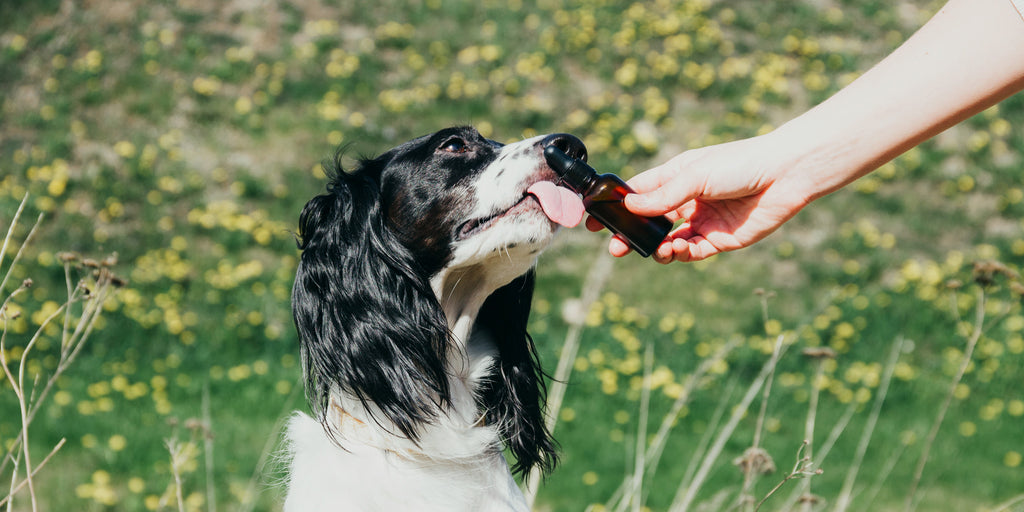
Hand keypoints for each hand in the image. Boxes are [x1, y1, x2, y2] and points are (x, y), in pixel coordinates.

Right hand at [587, 135, 811, 262]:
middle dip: (631, 235)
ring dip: (656, 248)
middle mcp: (686, 200)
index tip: (596, 220)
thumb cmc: (741, 163)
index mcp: (676, 176)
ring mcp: (701, 221)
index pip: (638, 193)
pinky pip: (691, 252)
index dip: (617, 206)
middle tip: (616, 248)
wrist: (785, 175)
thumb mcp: (695, 175)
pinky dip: (680, 254)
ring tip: (657, 249)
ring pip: (667, 241)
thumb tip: (630, 207)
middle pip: (649, 222)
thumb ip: (663, 195)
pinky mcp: (719, 240)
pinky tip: (677, 249)